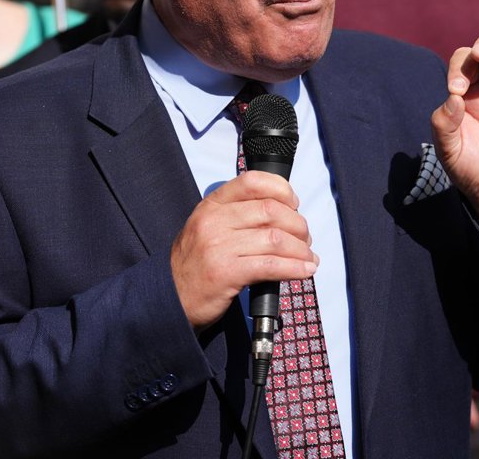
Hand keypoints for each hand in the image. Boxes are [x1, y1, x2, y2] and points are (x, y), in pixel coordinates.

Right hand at [170, 172, 317, 330]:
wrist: (170, 297)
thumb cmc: (196, 263)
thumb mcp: (209, 227)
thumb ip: (239, 215)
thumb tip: (285, 212)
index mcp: (212, 205)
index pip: (252, 181)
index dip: (282, 189)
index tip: (294, 204)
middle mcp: (214, 221)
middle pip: (271, 210)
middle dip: (298, 225)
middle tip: (305, 239)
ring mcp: (218, 246)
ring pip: (275, 238)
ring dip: (300, 249)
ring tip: (308, 258)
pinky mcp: (226, 272)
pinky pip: (271, 265)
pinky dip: (295, 268)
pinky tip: (304, 271)